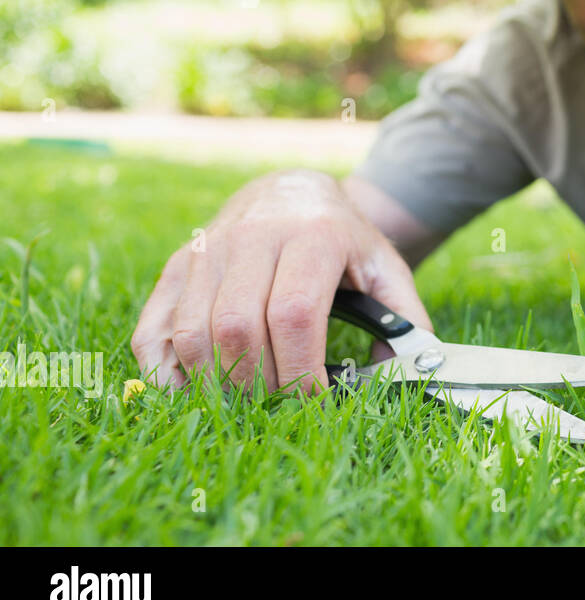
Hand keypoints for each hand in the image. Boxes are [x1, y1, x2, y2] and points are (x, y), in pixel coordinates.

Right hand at [130, 169, 432, 393]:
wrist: (292, 191)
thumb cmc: (344, 240)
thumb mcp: (385, 266)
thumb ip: (406, 317)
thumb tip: (418, 370)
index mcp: (312, 235)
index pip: (294, 313)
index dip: (300, 369)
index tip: (316, 400)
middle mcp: (252, 236)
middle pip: (238, 328)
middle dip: (259, 384)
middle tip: (281, 408)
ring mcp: (207, 250)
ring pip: (193, 333)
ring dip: (215, 383)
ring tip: (248, 402)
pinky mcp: (176, 266)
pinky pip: (153, 329)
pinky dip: (166, 371)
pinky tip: (196, 391)